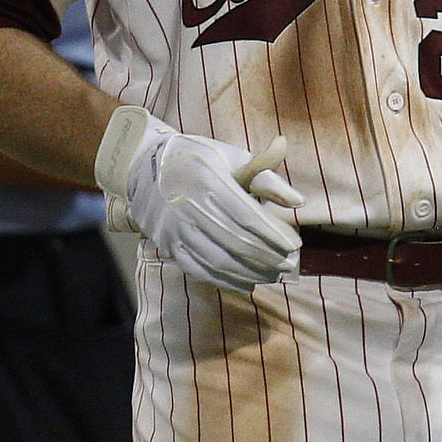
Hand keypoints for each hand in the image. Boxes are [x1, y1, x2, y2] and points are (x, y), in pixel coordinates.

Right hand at [124, 122, 302, 292]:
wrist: (142, 165)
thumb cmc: (198, 159)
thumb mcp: (231, 157)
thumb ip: (266, 177)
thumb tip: (298, 202)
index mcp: (206, 179)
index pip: (247, 216)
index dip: (273, 234)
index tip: (294, 245)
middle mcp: (186, 205)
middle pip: (235, 241)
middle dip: (266, 257)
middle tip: (288, 265)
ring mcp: (173, 228)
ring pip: (218, 260)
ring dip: (250, 273)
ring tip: (273, 276)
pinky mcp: (166, 244)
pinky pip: (199, 269)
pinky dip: (225, 280)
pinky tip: (247, 284)